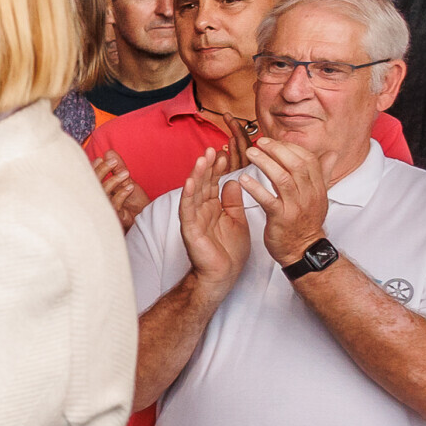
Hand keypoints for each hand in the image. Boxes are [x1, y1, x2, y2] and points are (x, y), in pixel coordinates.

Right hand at [92, 150, 146, 229]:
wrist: (146, 216)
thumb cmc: (133, 200)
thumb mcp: (126, 180)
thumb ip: (117, 167)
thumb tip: (109, 152)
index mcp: (99, 191)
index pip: (90, 178)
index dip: (94, 168)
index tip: (101, 158)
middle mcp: (98, 200)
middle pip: (93, 184)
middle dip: (101, 171)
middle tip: (113, 161)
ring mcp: (105, 209)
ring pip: (102, 193)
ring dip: (113, 181)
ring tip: (126, 173)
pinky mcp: (114, 217)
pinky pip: (114, 205)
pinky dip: (121, 194)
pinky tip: (130, 187)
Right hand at [176, 144, 252, 295]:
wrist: (223, 276)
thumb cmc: (229, 252)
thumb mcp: (237, 221)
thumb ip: (233, 202)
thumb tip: (233, 181)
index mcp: (213, 207)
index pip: (214, 182)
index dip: (219, 167)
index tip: (225, 151)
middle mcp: (201, 210)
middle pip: (203, 183)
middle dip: (208, 166)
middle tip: (213, 148)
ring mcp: (194, 219)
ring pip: (194, 192)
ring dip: (197, 174)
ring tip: (203, 158)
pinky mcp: (190, 230)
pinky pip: (188, 210)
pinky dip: (188, 195)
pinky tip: (191, 182)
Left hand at [244, 136, 329, 264]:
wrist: (303, 249)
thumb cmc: (307, 221)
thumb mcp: (319, 196)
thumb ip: (323, 173)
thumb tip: (332, 154)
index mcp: (318, 187)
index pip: (308, 159)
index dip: (290, 147)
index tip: (273, 141)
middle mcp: (309, 194)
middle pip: (296, 165)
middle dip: (277, 150)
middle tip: (260, 142)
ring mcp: (296, 206)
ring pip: (283, 179)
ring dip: (265, 163)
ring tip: (250, 153)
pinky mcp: (281, 218)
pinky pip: (268, 200)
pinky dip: (255, 188)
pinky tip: (243, 179)